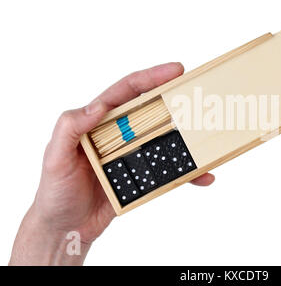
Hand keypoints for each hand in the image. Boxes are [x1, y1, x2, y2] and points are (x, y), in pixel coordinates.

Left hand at [10, 62, 214, 264]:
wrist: (66, 228)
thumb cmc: (54, 191)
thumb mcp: (55, 157)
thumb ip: (69, 128)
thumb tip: (97, 107)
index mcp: (98, 123)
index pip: (126, 92)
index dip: (150, 78)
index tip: (175, 70)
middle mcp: (118, 134)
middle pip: (151, 110)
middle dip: (175, 99)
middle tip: (197, 95)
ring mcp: (131, 154)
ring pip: (163, 139)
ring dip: (186, 138)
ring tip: (206, 136)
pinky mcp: (140, 176)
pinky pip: (167, 170)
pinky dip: (186, 173)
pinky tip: (201, 176)